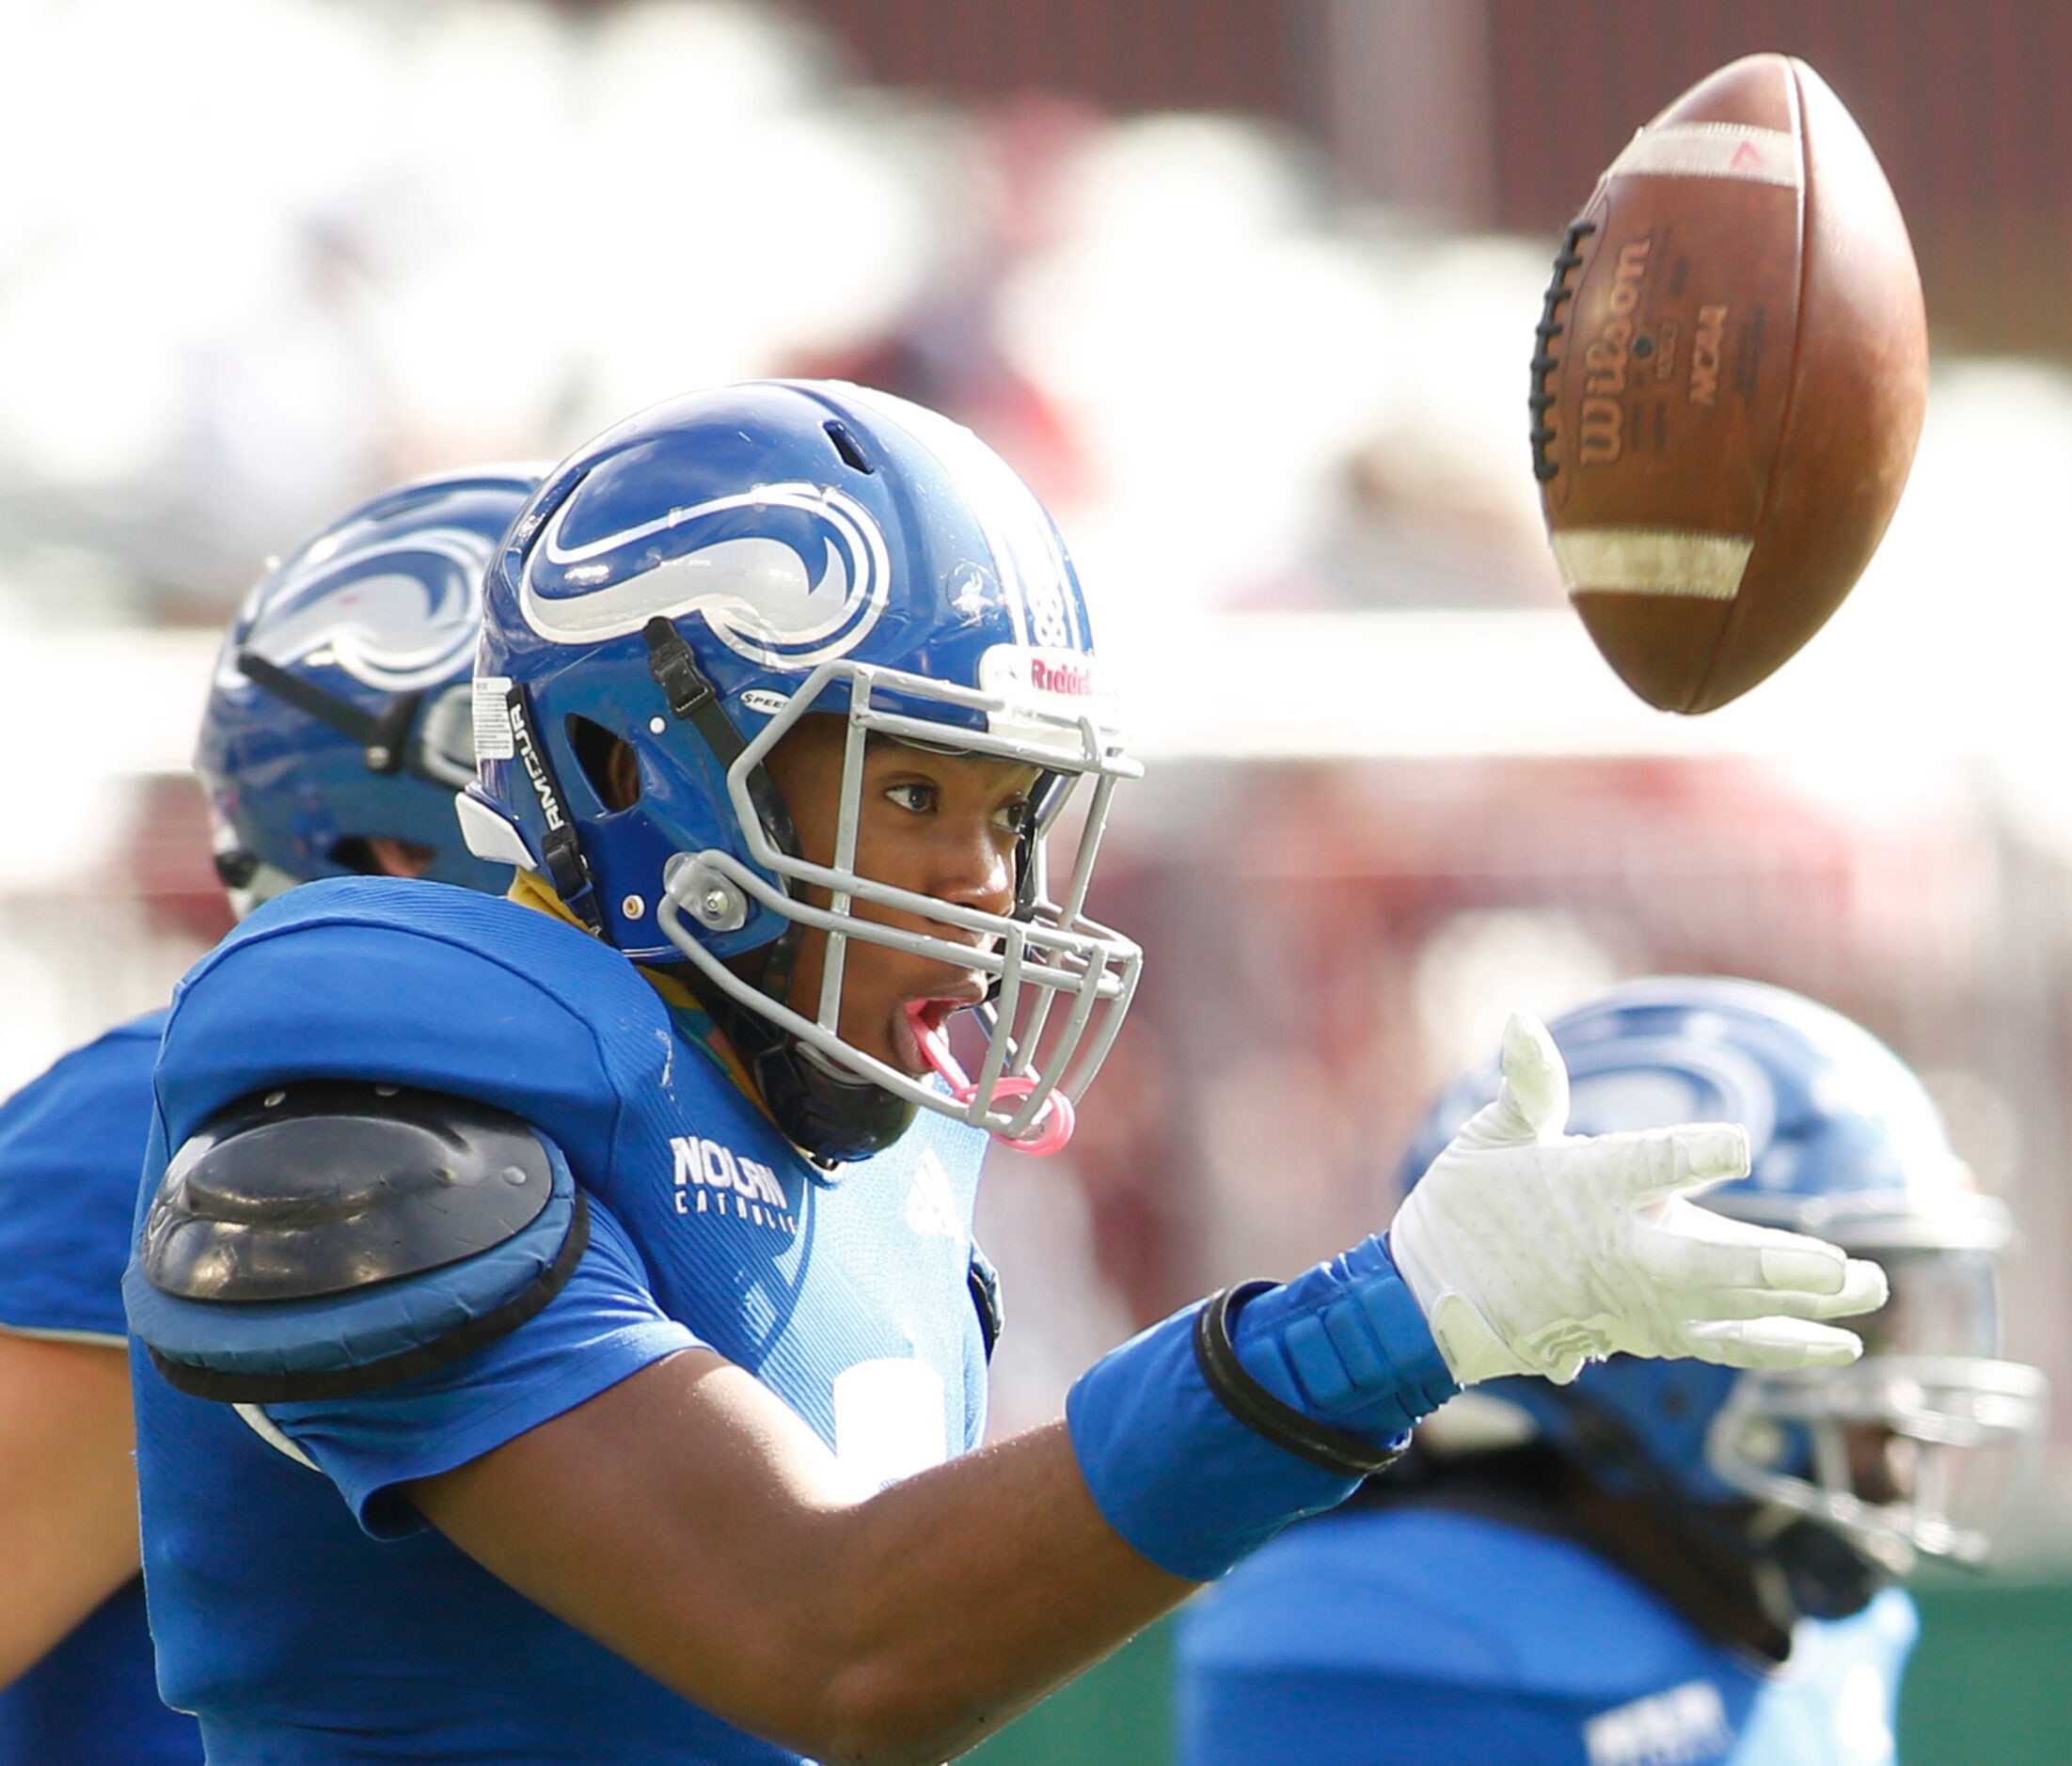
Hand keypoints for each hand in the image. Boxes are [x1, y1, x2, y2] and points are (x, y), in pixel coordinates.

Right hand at [1388, 1011, 1886, 1385]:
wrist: (1436, 1299)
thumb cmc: (1468, 1205)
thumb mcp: (1492, 1135)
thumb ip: (1529, 1083)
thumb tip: (1521, 1020)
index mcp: (1582, 1186)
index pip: (1648, 1165)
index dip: (1696, 1154)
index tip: (1739, 1147)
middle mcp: (1616, 1249)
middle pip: (1703, 1263)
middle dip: (1770, 1268)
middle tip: (1835, 1267)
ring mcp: (1636, 1299)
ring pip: (1726, 1311)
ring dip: (1798, 1308)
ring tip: (1869, 1291)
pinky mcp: (1648, 1331)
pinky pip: (1722, 1345)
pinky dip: (1779, 1347)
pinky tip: (1838, 1344)